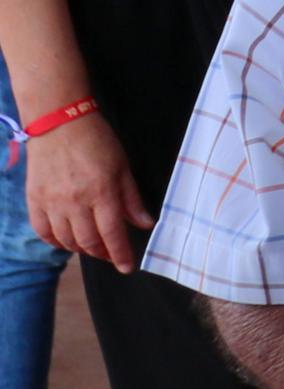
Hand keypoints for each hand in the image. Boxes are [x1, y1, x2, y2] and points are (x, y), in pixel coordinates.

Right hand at [23, 113, 149, 269]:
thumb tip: (145, 223)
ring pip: (65, 240)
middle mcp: (74, 202)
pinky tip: (66, 240)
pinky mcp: (34, 199)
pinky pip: (42, 231)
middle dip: (102, 253)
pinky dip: (55, 241)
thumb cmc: (96, 141)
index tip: (128, 267)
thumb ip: (132, 199)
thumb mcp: (123, 167)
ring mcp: (51, 202)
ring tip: (92, 246)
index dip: (121, 254)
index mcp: (101, 193)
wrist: (59, 122)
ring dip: (80, 248)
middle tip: (111, 253)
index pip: (113, 234)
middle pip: (88, 242)